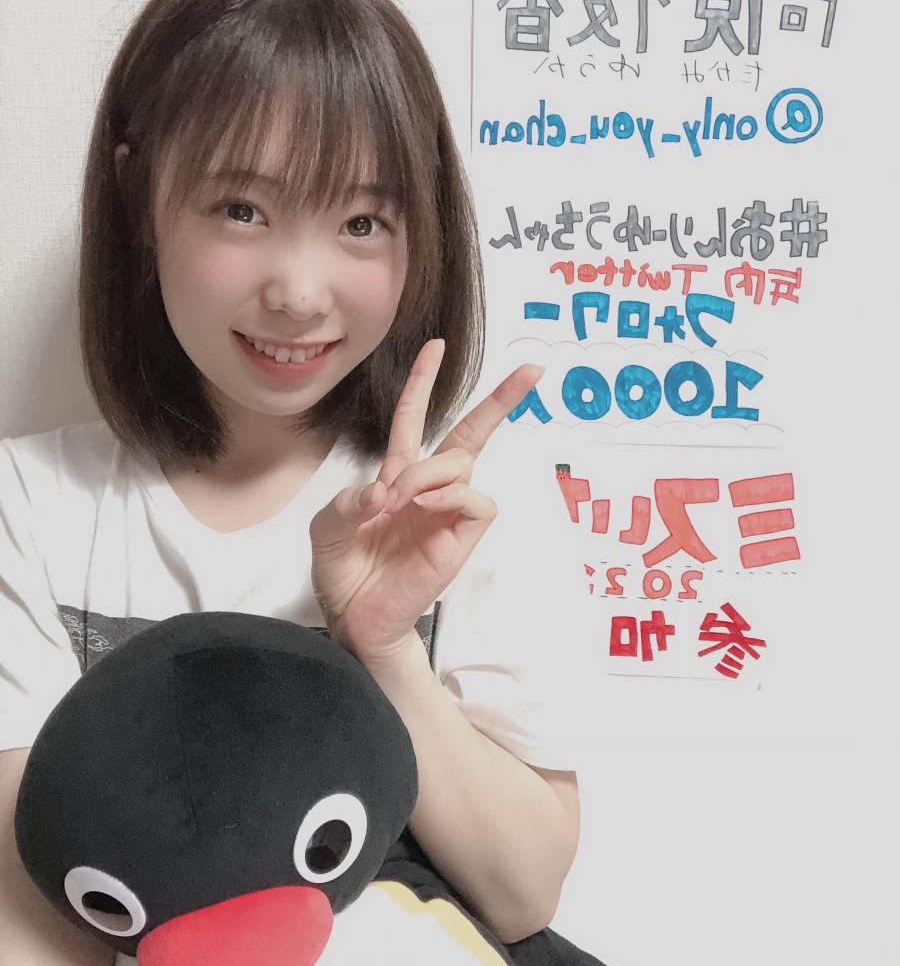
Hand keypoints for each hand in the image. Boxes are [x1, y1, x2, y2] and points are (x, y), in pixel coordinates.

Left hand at [309, 339, 544, 664]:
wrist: (354, 619)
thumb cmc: (343, 573)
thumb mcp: (328, 527)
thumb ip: (350, 500)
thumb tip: (389, 490)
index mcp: (396, 478)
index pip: (414, 420)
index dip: (423, 383)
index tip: (437, 346)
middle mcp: (429, 489)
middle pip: (471, 433)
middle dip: (501, 399)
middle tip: (533, 368)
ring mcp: (448, 512)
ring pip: (464, 462)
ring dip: (428, 472)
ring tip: (399, 501)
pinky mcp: (462, 538)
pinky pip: (476, 500)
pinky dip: (452, 494)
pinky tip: (426, 508)